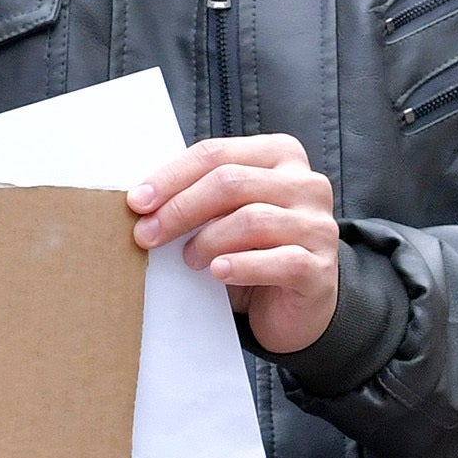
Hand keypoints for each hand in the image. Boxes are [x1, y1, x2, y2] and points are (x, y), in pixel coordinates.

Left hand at [131, 135, 341, 353]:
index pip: (217, 154)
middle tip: (146, 235)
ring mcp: (318, 224)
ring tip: (189, 259)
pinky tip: (218, 272)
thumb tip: (142, 199)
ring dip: (207, 241)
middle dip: (179, 209)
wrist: (298, 303)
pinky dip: (241, 266)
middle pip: (230, 183)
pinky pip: (279, 261)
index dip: (171, 177)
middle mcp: (306, 184)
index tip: (137, 202)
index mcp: (280, 156)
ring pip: (252, 220)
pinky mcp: (320, 267)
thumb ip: (200, 196)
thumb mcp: (226, 214)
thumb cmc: (253, 250)